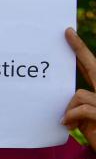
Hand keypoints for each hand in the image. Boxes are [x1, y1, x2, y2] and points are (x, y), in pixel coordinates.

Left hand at [62, 28, 95, 148]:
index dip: (80, 51)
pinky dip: (72, 116)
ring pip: (79, 94)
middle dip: (79, 49)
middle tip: (67, 33)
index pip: (91, 67)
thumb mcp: (84, 117)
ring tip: (69, 122)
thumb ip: (78, 103)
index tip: (69, 34)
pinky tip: (68, 125)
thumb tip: (65, 94)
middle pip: (93, 66)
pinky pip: (82, 109)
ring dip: (70, 109)